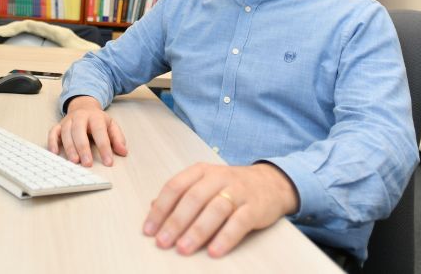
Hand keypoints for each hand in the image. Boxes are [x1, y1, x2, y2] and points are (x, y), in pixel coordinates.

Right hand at [47, 96, 127, 166]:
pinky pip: (53, 132)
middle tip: (87, 163)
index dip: (104, 147)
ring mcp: (68, 121)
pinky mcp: (59, 125)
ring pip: (66, 132)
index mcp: (95, 116)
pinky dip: (52, 142)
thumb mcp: (111, 126)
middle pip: (79, 131)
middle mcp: (80, 117)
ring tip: (74, 161)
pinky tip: (55, 153)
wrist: (83, 106)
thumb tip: (123, 152)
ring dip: (69, 147)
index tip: (108, 162)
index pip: (100, 132)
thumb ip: (118, 138)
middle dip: (83, 148)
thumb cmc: (98, 120)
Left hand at [143, 162, 298, 257]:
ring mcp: (238, 191)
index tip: (149, 230)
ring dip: (197, 231)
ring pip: (215, 209)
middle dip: (175, 222)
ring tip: (183, 249)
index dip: (160, 209)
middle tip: (163, 242)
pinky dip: (225, 237)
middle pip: (193, 198)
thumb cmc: (231, 186)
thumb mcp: (204, 183)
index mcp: (201, 170)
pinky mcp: (255, 207)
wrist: (271, 183)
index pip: (175, 186)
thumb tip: (152, 207)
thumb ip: (180, 194)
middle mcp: (219, 177)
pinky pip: (239, 222)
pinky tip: (214, 251)